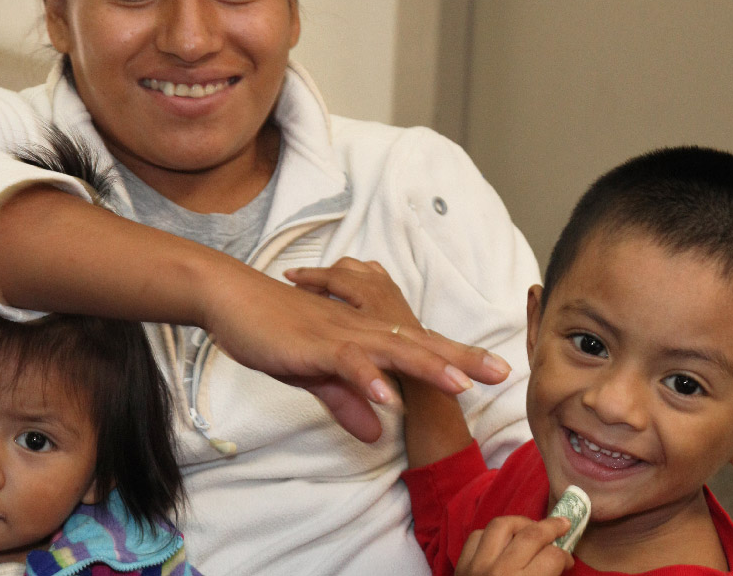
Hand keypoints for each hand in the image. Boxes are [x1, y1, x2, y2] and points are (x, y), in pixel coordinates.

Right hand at [202, 258, 509, 442]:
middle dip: (462, 359)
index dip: (456, 360)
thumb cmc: (274, 331)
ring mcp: (340, 334)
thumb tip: (374, 433)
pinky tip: (388, 395)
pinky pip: (346, 361)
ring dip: (428, 366)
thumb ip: (345, 401)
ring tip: (462, 384)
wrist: (231, 299)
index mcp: (364, 337)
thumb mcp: (314, 376)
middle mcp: (361, 330)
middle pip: (420, 344)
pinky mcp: (314, 344)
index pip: (419, 348)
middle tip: (501, 373)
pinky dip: (368, 377)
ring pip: (393, 349)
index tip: (494, 373)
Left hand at [456, 516, 573, 575]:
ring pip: (501, 525)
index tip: (567, 561)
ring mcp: (476, 566)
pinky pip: (477, 536)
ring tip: (532, 528)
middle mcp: (499, 571)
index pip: (551, 557)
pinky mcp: (460, 565)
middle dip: (551, 527)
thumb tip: (558, 559)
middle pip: (530, 535)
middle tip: (563, 525)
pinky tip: (502, 540)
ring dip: (520, 523)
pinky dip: (491, 534)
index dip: (565, 556)